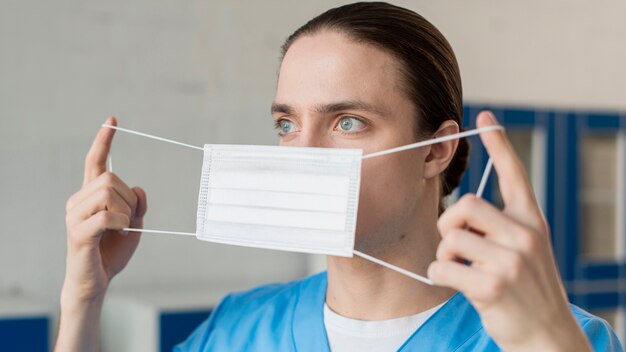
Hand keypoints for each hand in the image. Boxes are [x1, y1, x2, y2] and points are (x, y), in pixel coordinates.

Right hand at [62, 117, 146, 302]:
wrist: (96, 282)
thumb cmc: (111, 252)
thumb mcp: (134, 224)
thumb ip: (137, 205)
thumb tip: (138, 189)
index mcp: (90, 196)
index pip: (95, 161)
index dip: (104, 141)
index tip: (112, 120)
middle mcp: (78, 201)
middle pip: (110, 178)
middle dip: (129, 197)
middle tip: (129, 219)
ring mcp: (75, 216)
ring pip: (108, 193)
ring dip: (126, 211)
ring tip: (122, 229)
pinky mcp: (78, 233)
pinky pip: (107, 216)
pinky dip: (121, 223)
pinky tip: (119, 233)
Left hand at [427, 111, 590, 350]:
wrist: (547, 335)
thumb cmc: (527, 290)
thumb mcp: (526, 251)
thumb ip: (501, 228)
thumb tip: (461, 214)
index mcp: (532, 222)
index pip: (514, 175)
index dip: (499, 144)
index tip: (486, 117)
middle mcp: (524, 236)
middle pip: (466, 204)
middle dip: (450, 222)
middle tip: (455, 245)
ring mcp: (510, 261)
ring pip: (451, 237)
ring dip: (444, 255)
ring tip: (459, 270)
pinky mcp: (491, 286)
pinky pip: (442, 267)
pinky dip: (438, 276)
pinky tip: (454, 284)